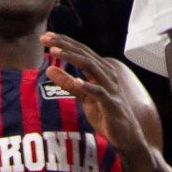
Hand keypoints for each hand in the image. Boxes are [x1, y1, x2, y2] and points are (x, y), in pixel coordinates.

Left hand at [41, 31, 155, 171]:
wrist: (125, 135)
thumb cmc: (105, 112)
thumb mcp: (83, 97)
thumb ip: (68, 83)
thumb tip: (49, 69)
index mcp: (100, 70)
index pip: (80, 51)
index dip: (64, 42)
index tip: (46, 36)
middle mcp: (106, 73)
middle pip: (84, 54)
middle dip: (64, 44)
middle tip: (46, 38)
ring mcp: (110, 87)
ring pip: (91, 67)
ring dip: (73, 58)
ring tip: (56, 52)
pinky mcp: (112, 103)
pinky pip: (100, 92)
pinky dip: (88, 85)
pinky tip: (77, 81)